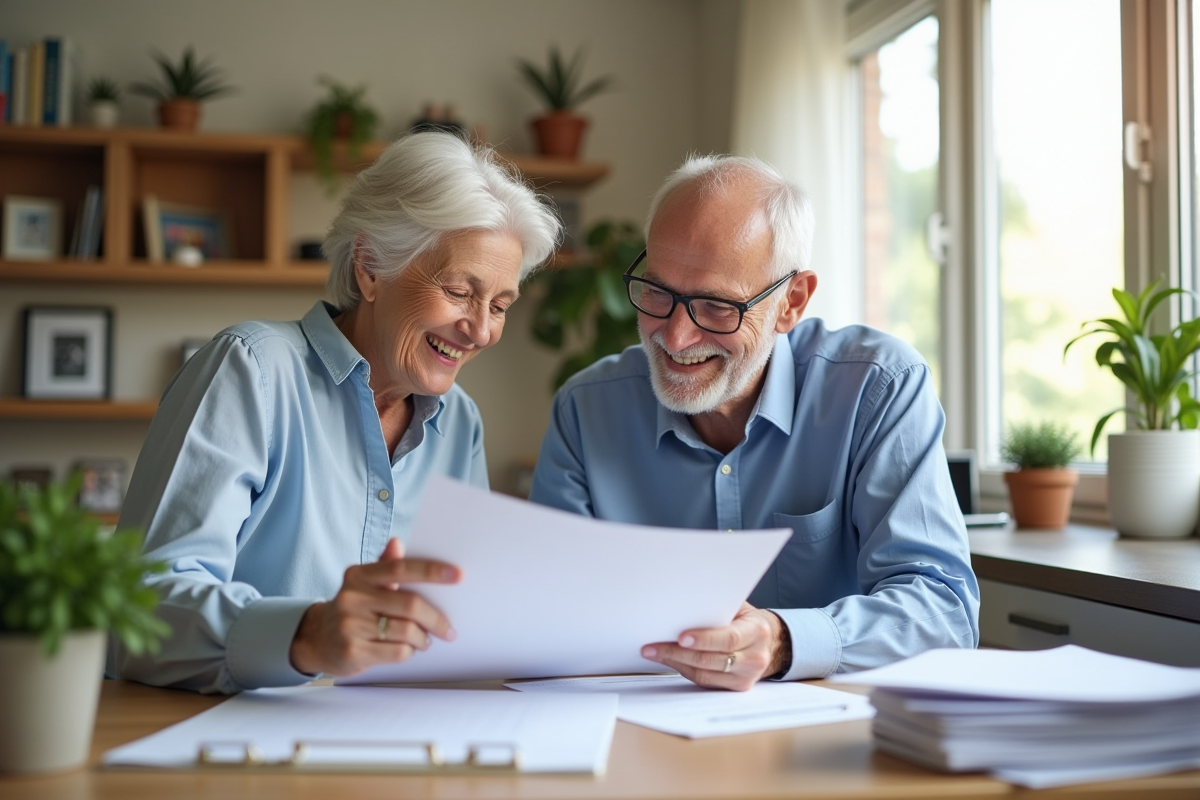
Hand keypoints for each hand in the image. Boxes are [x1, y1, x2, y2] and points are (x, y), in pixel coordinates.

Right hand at [289, 538, 459, 676]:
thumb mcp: (363, 584)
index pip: (400, 568)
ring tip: (425, 640)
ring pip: (406, 631)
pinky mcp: (353, 651)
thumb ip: (385, 566)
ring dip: (423, 638)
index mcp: (359, 575)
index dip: (431, 570)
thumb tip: (398, 542)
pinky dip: (409, 651)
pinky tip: (407, 649)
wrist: (315, 639)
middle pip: (410, 604)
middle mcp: (352, 597)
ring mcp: (351, 625)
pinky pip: (397, 652)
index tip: (458, 575)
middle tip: (448, 629)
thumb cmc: (352, 609)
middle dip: (436, 618)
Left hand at [640, 602, 788, 690]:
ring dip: (675, 663)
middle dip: (678, 653)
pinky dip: (684, 671)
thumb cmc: (747, 620)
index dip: (704, 639)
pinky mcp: (737, 687)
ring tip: (654, 652)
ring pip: (705, 674)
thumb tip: (683, 603)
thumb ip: (718, 608)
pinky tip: (670, 661)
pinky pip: (705, 682)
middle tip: (653, 647)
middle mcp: (755, 657)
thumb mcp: (739, 608)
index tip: (681, 637)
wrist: (769, 642)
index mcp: (757, 631)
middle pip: (712, 659)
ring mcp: (747, 676)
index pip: (729, 638)